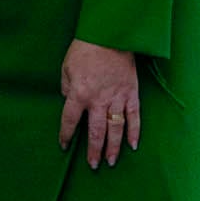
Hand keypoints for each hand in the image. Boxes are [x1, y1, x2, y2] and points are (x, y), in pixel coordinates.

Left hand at [57, 38, 141, 167]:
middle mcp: (98, 101)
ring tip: (112, 162)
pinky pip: (134, 117)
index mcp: (79, 94)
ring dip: (114, 147)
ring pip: (115, 129)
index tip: (65, 145)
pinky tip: (133, 145)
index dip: (66, 135)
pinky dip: (134, 132)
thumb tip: (69, 101)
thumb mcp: (66, 68)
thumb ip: (66, 88)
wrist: (110, 35)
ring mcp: (117, 98)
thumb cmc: (84, 49)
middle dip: (94, 151)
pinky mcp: (131, 93)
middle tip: (93, 165)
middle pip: (95, 132)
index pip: (69, 121)